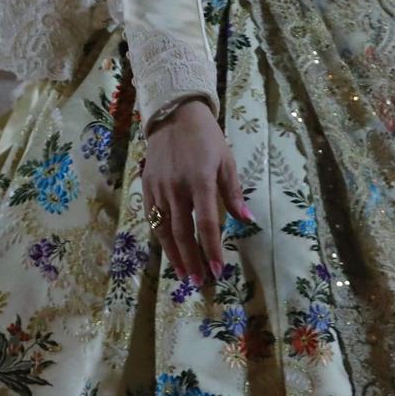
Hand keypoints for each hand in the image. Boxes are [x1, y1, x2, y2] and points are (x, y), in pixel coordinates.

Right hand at [142, 98, 250, 287]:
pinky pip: (153, 218)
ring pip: (164, 230)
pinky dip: (160, 237)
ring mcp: (159, 188)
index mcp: (200, 181)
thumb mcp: (226, 161)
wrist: (174, 115)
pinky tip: (168, 251)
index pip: (206, 223)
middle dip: (192, 259)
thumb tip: (247, 220)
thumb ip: (233, 193)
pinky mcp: (147, 187)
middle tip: (200, 281)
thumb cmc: (207, 138)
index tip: (218, 270)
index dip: (212, 249)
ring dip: (174, 255)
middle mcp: (177, 187)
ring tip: (184, 274)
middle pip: (182, 232)